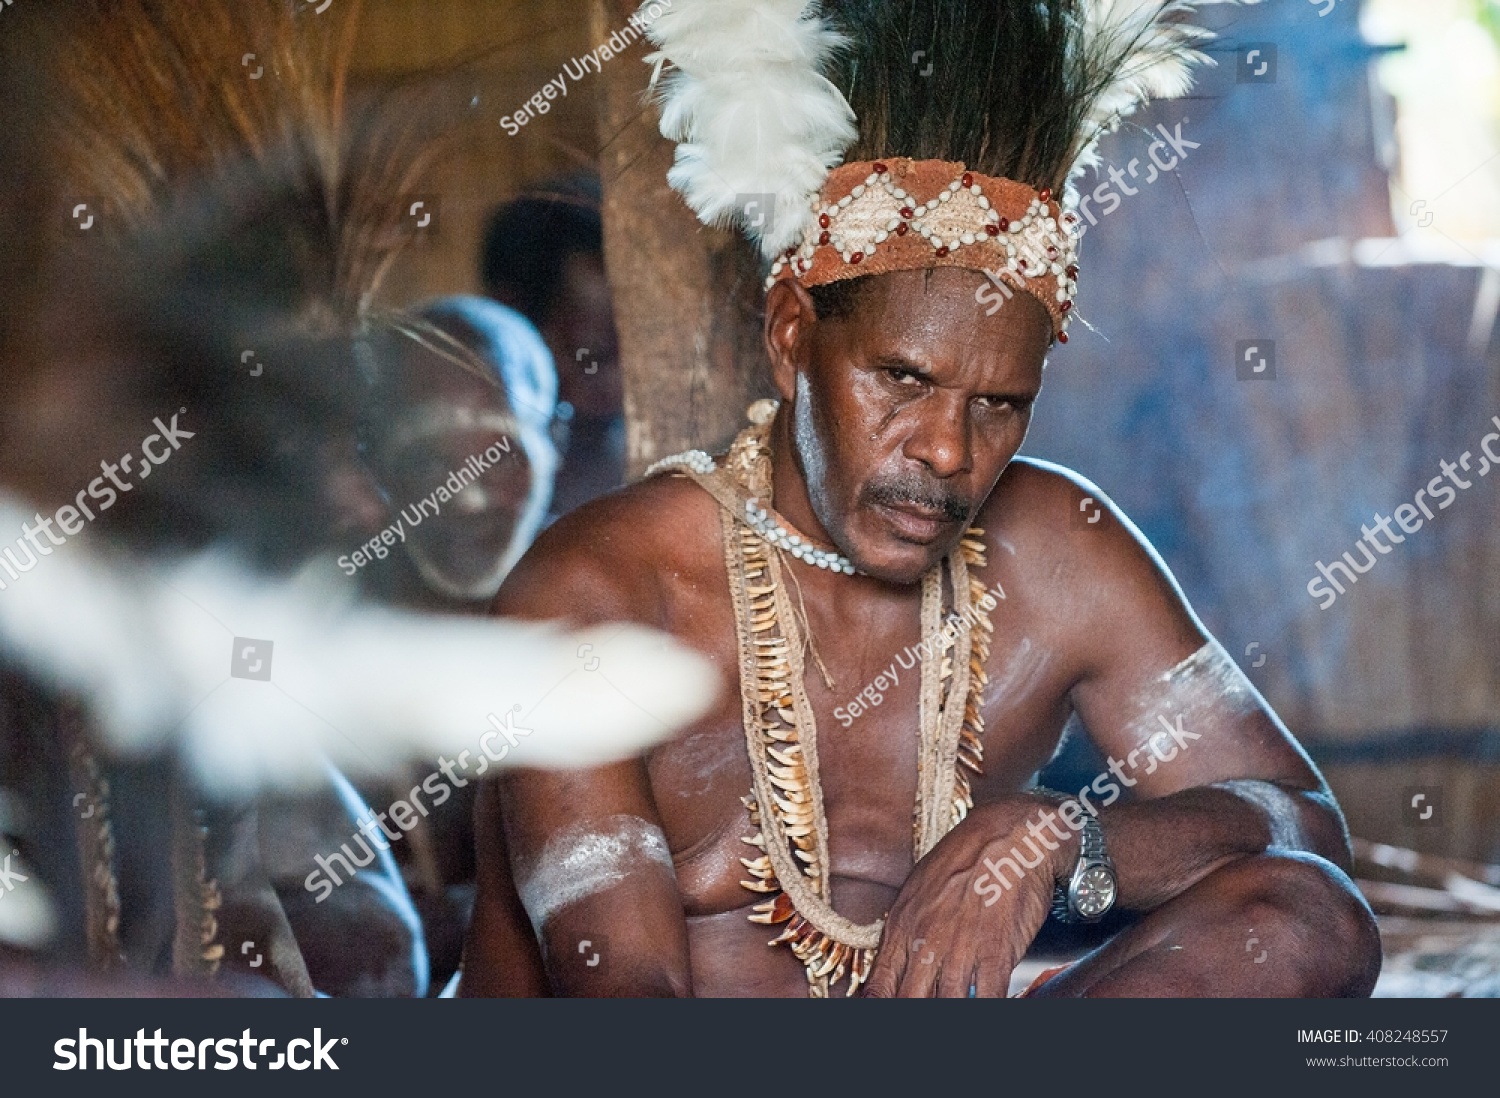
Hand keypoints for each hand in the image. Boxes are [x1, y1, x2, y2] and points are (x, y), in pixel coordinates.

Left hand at [863, 795, 1077, 996]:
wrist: (1009, 836)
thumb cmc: (965, 857)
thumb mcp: (920, 887)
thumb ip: (908, 928)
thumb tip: (897, 962)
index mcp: (903, 926)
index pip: (880, 986)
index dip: (880, 1006)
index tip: (886, 1015)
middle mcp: (926, 941)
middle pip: (910, 1001)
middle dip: (914, 1012)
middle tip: (925, 1011)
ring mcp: (960, 949)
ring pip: (947, 1005)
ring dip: (948, 1012)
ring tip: (955, 1013)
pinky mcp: (996, 953)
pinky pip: (987, 999)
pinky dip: (986, 1009)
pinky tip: (989, 1007)